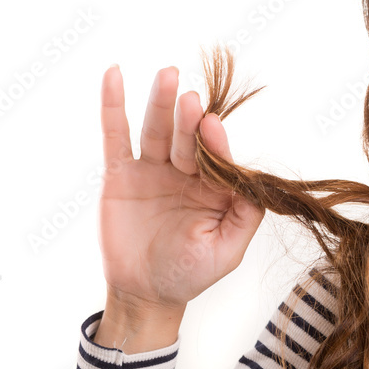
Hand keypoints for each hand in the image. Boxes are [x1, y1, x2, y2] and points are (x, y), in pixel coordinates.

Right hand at [97, 65, 264, 313]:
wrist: (146, 293)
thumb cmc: (191, 272)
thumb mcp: (228, 250)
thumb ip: (246, 215)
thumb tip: (254, 179)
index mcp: (215, 184)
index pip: (217, 155)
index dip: (215, 141)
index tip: (212, 125)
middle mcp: (186, 170)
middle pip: (187, 137)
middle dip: (188, 118)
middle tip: (190, 98)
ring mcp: (153, 168)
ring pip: (156, 129)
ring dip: (160, 102)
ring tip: (167, 75)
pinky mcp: (121, 173)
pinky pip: (115, 135)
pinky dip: (114, 106)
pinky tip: (114, 75)